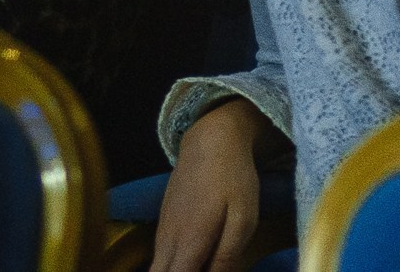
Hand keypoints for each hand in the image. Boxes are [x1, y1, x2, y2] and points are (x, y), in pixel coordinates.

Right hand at [152, 98, 267, 271]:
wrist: (210, 141)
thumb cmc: (232, 181)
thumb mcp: (242, 220)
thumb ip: (226, 258)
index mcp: (189, 243)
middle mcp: (169, 241)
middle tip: (203, 270)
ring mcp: (163, 232)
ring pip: (157, 271)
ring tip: (201, 265)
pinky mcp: (164, 225)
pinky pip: (161, 260)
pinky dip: (170, 270)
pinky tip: (188, 267)